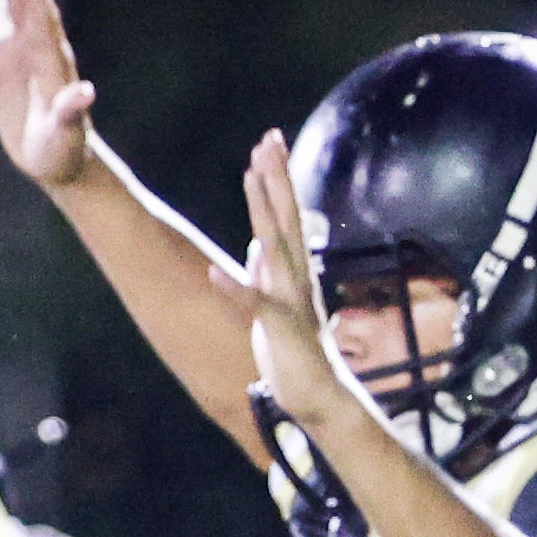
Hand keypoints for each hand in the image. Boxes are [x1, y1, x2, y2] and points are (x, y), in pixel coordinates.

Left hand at [226, 131, 366, 437]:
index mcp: (293, 273)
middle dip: (276, 177)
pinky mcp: (281, 329)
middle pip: (285, 217)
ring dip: (263, 209)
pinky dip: (237, 288)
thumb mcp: (277, 307)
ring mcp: (290, 301)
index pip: (284, 216)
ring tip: (250, 175)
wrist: (321, 398)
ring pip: (276, 246)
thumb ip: (266, 274)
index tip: (268, 143)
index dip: (275, 179)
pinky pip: (256, 305)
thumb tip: (256, 245)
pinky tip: (215, 272)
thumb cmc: (298, 355)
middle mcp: (296, 278)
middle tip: (268, 138)